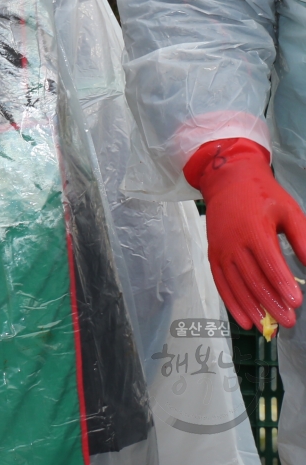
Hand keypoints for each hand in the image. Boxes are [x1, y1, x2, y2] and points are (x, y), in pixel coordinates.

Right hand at [195, 139, 305, 329]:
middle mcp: (233, 242)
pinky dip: (231, 303)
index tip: (296, 302)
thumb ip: (303, 238)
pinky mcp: (212, 254)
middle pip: (252, 278)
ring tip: (267, 327)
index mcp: (254, 229)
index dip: (282, 283)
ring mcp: (220, 249)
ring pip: (235, 284)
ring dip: (251, 308)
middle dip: (271, 303)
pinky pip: (220, 282)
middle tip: (289, 321)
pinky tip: (243, 320)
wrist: (227, 181)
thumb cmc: (263, 195)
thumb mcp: (289, 211)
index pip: (269, 261)